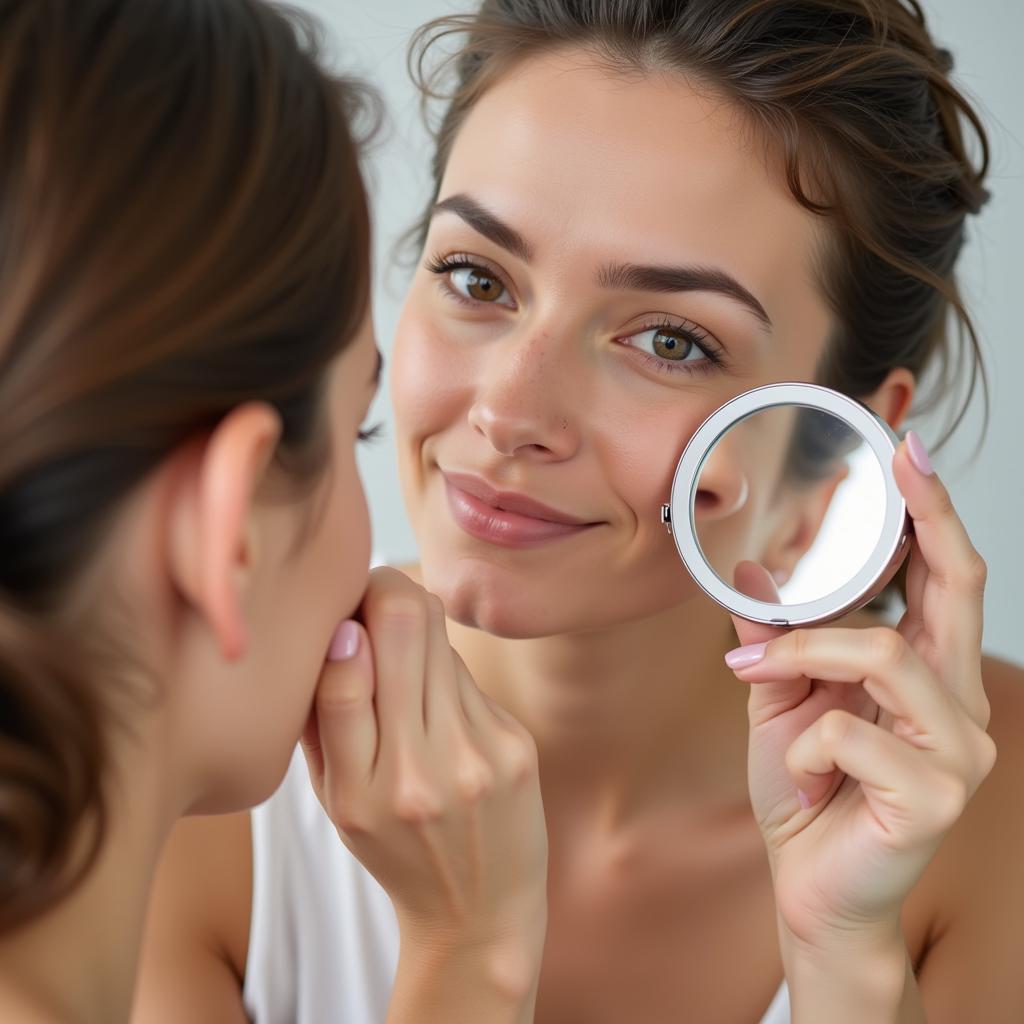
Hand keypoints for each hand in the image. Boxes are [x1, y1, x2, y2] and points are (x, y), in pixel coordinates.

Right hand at [301, 567, 547, 964]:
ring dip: (415, 630)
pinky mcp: (516, 746)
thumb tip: (334, 629)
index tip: (340, 607)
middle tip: (372, 592)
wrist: (479, 912)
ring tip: (403, 659)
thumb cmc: (394, 848)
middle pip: (405, 626)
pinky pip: (467, 675)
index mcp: (358, 795)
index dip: (342, 617)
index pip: (343, 675)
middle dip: (384, 590)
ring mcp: (476, 758)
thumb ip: (322, 722)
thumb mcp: (335, 803)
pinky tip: (441, 707)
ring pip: (440, 640)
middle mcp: (421, 774)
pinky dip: (444, 674)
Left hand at [726, 433, 995, 948]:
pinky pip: (846, 731)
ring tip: (757, 674)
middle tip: (898, 464)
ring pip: (879, 653)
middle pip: (956, 589)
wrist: (812, 889)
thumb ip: (780, 639)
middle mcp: (958, 703)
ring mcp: (957, 752)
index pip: (945, 578)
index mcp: (927, 674)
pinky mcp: (933, 797)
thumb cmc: (806, 791)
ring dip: (802, 653)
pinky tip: (801, 774)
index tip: (908, 452)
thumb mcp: (783, 700)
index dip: (934, 512)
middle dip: (927, 519)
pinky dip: (802, 742)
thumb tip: (752, 568)